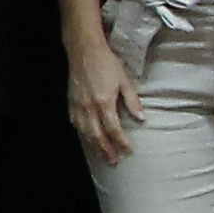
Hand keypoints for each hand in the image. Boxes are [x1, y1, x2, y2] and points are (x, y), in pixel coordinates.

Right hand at [68, 48, 138, 168]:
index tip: (129, 151)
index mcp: (104, 102)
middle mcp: (89, 107)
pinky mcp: (72, 103)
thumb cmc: (106, 63)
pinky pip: (76, 125)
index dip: (122, 142)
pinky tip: (87, 140)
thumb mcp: (124, 80)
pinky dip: (82, 135)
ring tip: (101, 157)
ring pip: (85, 133)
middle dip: (106, 151)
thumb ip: (132, 101)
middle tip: (114, 162)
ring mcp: (78, 106)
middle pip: (97, 136)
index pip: (114, 129)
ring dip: (93, 147)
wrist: (84, 50)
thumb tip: (141, 118)